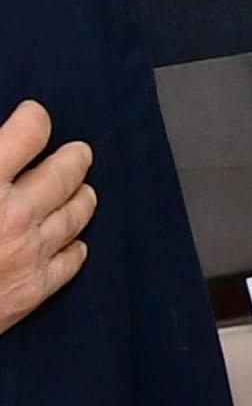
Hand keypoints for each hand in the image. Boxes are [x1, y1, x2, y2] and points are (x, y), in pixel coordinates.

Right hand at [0, 100, 95, 339]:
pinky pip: (72, 258)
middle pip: (66, 171)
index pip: (30, 132)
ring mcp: (29, 252)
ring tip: (82, 189)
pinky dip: (73, 244)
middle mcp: (14, 213)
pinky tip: (71, 240)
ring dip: (80, 196)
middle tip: (77, 152)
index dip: (33, 119)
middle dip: (73, 157)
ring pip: (77, 213)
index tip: (32, 116)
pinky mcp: (34, 289)